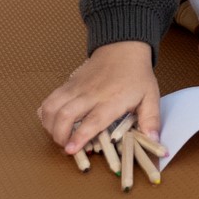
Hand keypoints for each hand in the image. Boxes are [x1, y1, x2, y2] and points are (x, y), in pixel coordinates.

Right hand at [38, 41, 159, 153]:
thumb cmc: (137, 75)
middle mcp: (91, 94)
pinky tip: (52, 122)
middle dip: (60, 135)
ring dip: (50, 125)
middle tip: (65, 147)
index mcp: (112, 99)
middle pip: (66, 115)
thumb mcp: (151, 96)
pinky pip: (49, 99)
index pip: (93, 120)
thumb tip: (153, 139)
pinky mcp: (68, 84)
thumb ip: (151, 119)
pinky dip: (45, 113)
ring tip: (58, 136)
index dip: (80, 136)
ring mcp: (76, 88)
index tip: (71, 149)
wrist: (124, 48)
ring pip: (53, 107)